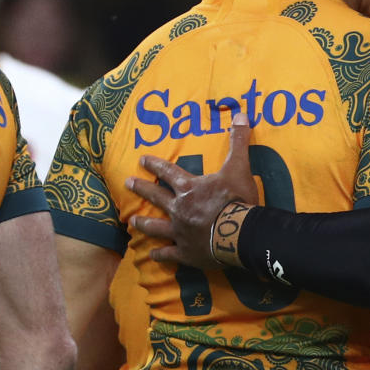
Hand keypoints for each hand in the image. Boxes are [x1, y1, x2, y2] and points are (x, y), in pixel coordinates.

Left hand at [126, 113, 257, 269]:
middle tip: (127, 183)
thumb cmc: (237, 199)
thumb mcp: (239, 166)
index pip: (168, 172)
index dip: (155, 165)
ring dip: (143, 223)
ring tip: (132, 221)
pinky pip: (168, 254)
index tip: (141, 160)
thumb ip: (238, 141)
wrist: (238, 233)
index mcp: (189, 188)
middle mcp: (179, 209)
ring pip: (156, 227)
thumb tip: (242, 113)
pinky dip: (160, 254)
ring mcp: (179, 232)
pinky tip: (152, 255)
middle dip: (141, 188)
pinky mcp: (185, 253)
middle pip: (156, 197)